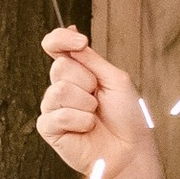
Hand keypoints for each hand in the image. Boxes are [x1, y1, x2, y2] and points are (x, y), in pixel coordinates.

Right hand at [35, 28, 153, 178]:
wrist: (130, 148)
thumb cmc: (126, 115)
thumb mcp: (114, 79)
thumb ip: (90, 59)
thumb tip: (71, 30)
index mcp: (77, 71)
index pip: (55, 46)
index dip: (61, 39)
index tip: (81, 41)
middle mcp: (61, 86)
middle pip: (60, 67)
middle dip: (87, 81)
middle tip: (99, 99)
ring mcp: (53, 108)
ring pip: (59, 91)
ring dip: (85, 104)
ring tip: (94, 116)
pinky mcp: (49, 129)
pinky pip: (56, 115)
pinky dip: (79, 121)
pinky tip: (87, 129)